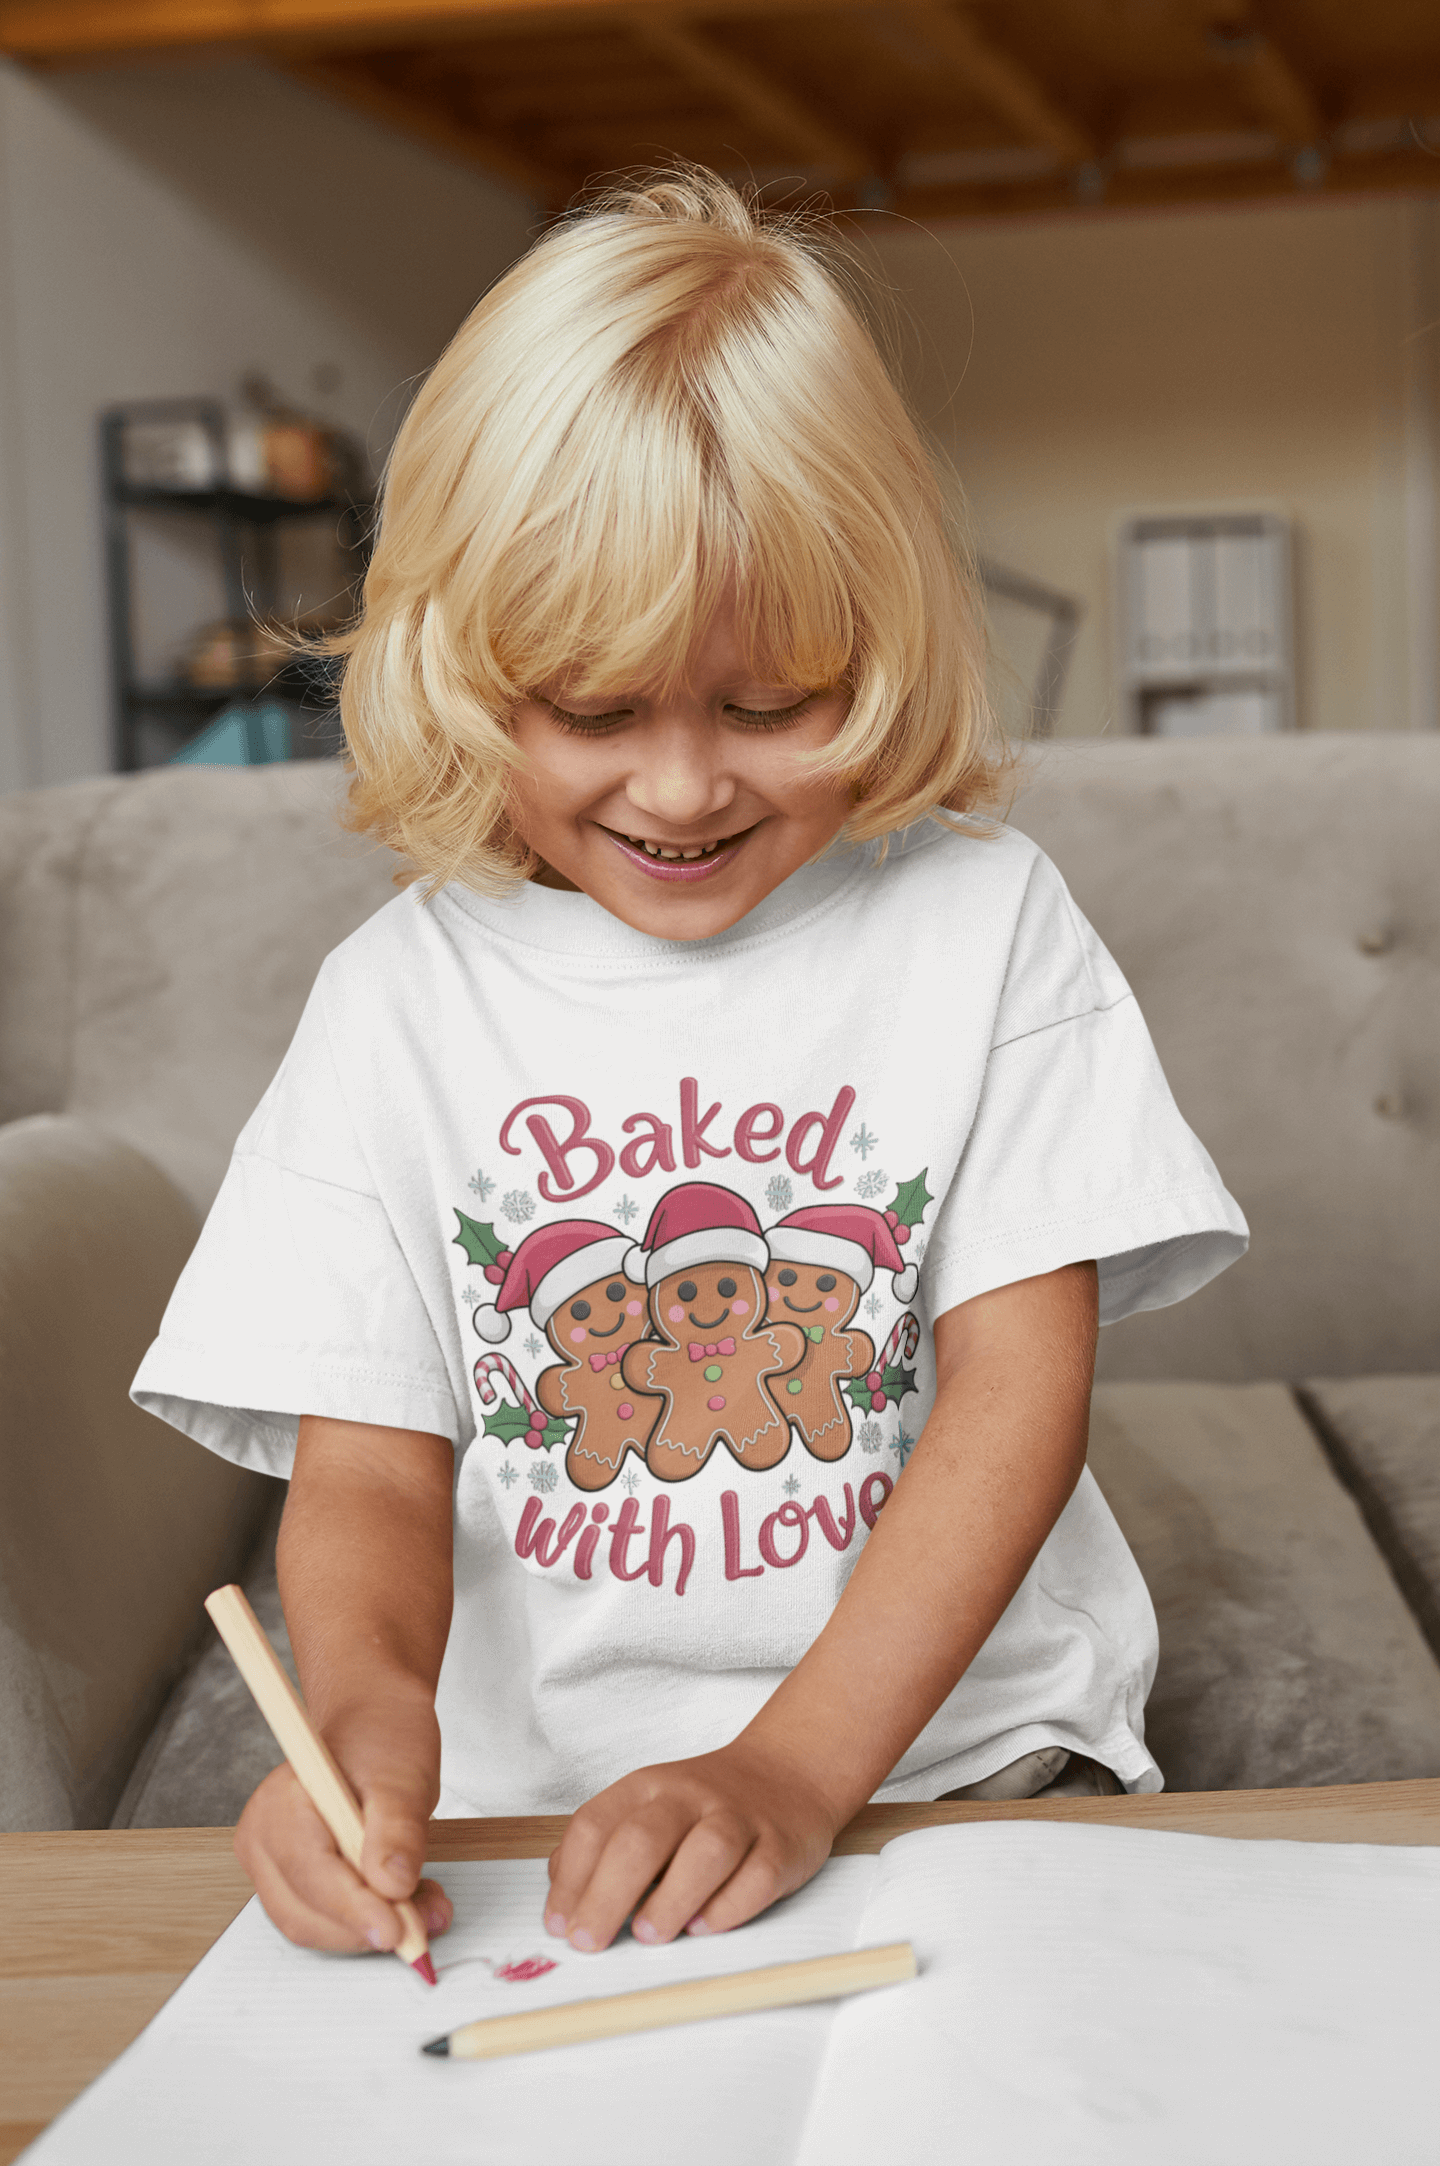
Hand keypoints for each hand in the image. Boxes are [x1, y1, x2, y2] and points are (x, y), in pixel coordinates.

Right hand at [234, 1700, 452, 1954]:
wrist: (371, 1724)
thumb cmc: (381, 1739)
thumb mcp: (403, 1776)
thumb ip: (397, 1831)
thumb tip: (392, 1887)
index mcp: (281, 1804)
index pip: (312, 1875)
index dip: (356, 1910)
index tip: (400, 1931)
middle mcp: (262, 1838)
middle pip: (306, 1912)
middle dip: (368, 1926)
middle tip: (429, 1919)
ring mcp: (269, 1864)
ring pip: (313, 1924)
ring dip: (368, 1929)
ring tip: (423, 1906)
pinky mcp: (288, 1880)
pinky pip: (321, 1918)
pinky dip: (363, 1921)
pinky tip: (401, 1903)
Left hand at [543, 1738, 840, 1952]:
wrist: (786, 1772)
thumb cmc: (703, 1807)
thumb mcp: (647, 1807)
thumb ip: (603, 1844)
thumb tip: (561, 1892)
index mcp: (648, 1787)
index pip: (596, 1825)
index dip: (571, 1878)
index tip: (559, 1925)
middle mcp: (690, 1797)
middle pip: (642, 1839)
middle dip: (608, 1895)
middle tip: (589, 1941)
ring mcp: (738, 1819)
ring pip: (706, 1852)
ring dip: (672, 1898)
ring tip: (648, 1936)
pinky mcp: (779, 1847)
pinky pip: (756, 1878)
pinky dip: (728, 1908)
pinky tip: (703, 1927)